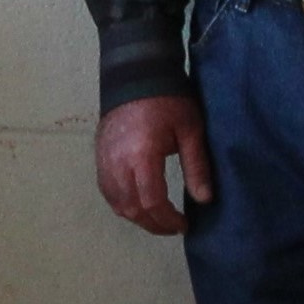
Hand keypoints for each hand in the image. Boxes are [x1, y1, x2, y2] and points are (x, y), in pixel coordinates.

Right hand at [94, 94, 213, 235]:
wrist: (135, 76)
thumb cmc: (168, 100)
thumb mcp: (190, 130)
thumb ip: (196, 166)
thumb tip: (204, 200)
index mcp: (142, 156)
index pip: (152, 202)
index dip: (168, 220)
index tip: (184, 225)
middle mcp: (117, 163)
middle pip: (132, 209)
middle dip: (154, 224)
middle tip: (173, 227)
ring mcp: (104, 161)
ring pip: (117, 204)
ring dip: (138, 217)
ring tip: (158, 219)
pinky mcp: (99, 158)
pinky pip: (108, 192)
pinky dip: (123, 205)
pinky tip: (139, 205)